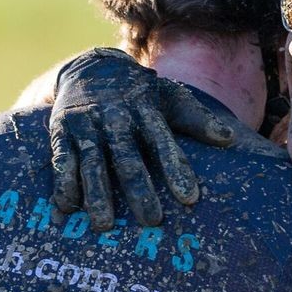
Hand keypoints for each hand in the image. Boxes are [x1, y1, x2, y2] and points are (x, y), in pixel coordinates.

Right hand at [49, 48, 234, 229]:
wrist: (90, 66)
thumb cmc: (139, 92)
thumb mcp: (169, 97)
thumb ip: (197, 120)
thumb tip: (229, 139)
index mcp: (146, 109)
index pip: (163, 141)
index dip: (176, 169)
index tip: (189, 197)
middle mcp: (115, 117)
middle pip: (127, 156)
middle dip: (139, 189)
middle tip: (151, 220)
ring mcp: (87, 124)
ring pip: (93, 161)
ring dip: (97, 193)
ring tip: (104, 225)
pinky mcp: (63, 130)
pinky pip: (62, 158)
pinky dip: (64, 182)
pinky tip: (67, 207)